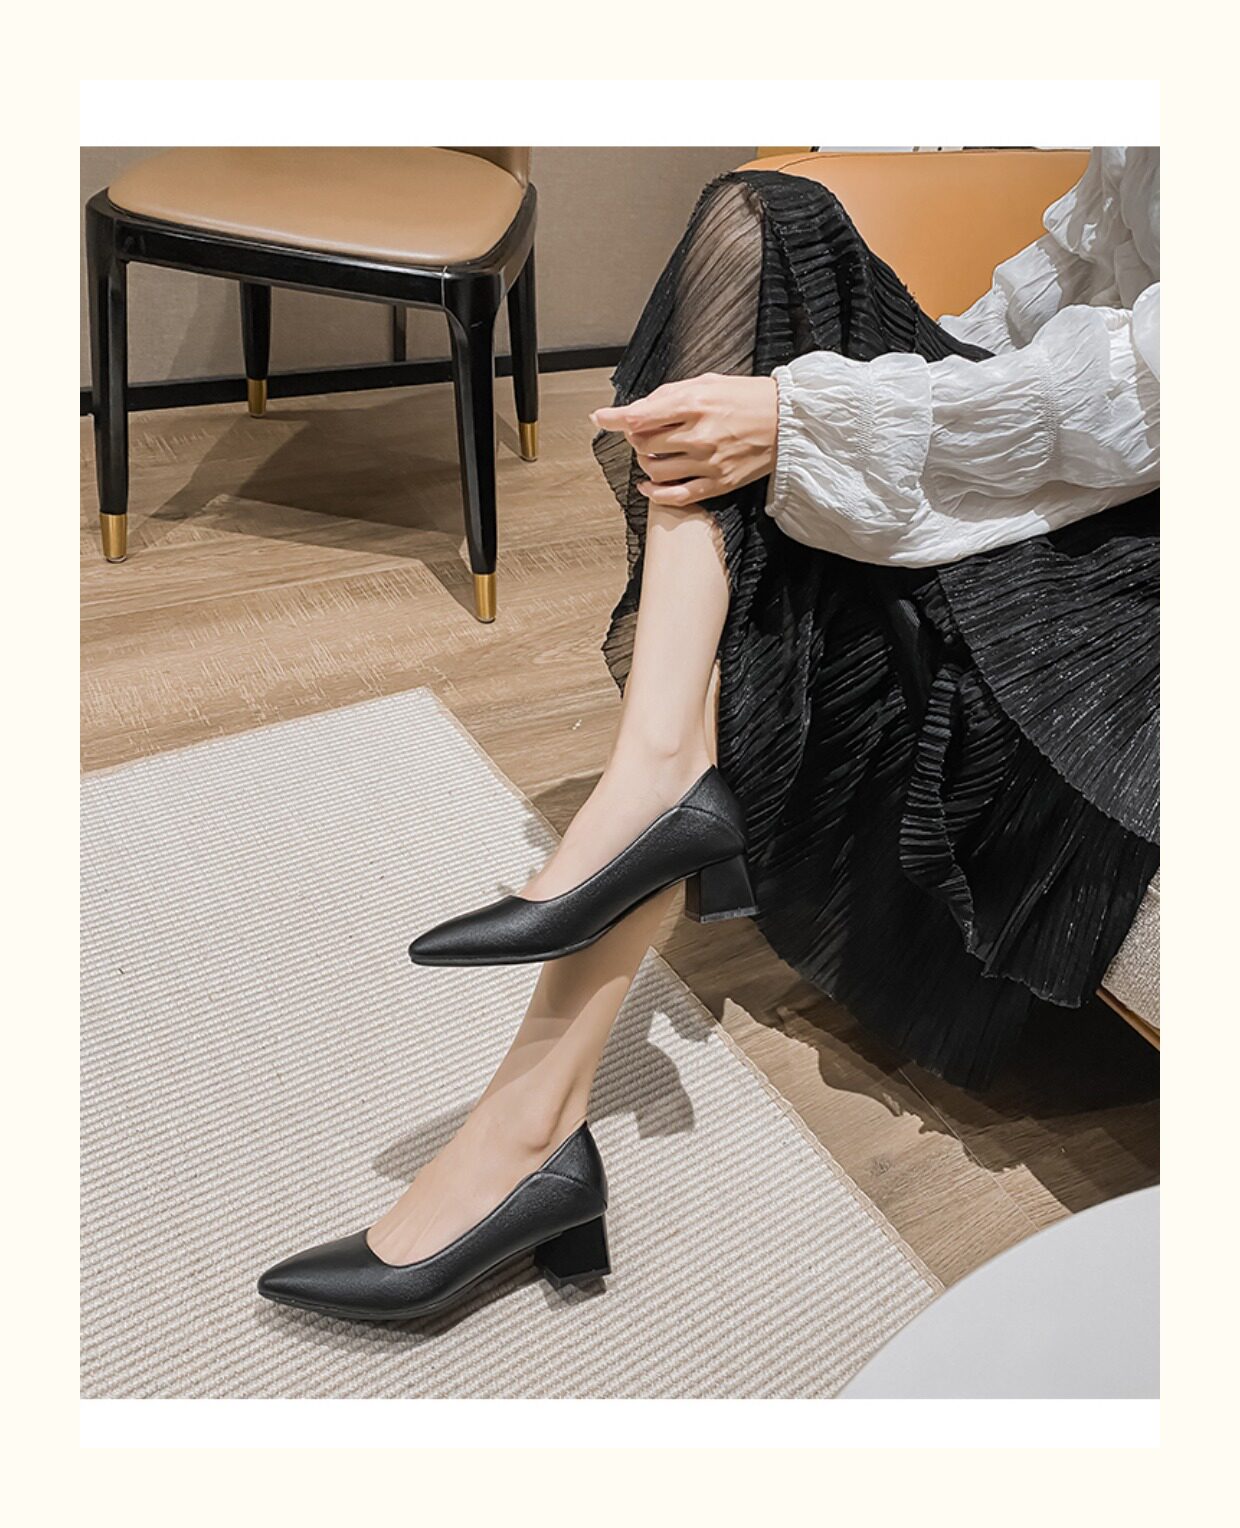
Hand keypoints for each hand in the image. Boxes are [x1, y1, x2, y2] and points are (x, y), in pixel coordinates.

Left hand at [590, 372, 777, 507]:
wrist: (787, 420)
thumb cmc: (747, 398)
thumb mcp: (707, 382)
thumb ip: (670, 395)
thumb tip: (637, 408)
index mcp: (695, 403)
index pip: (640, 415)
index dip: (614, 418)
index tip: (600, 418)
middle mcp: (699, 434)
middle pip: (643, 443)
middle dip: (636, 438)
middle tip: (642, 432)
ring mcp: (708, 461)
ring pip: (655, 469)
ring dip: (646, 462)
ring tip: (654, 453)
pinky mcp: (718, 483)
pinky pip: (676, 496)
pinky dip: (655, 493)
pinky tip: (649, 486)